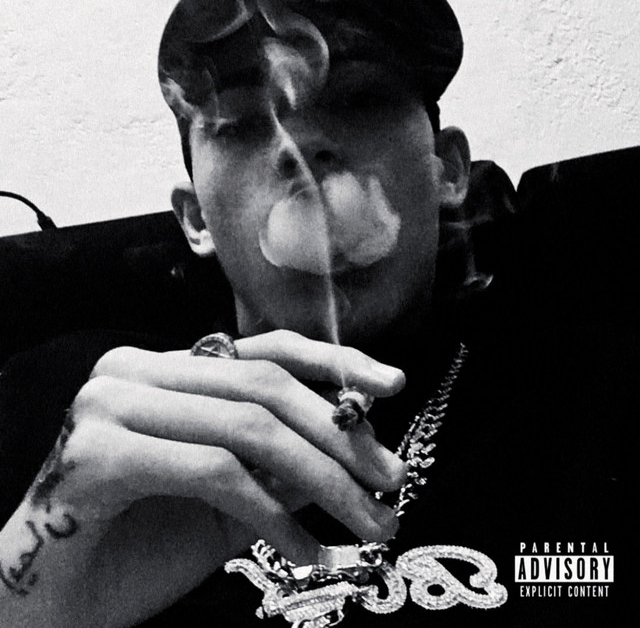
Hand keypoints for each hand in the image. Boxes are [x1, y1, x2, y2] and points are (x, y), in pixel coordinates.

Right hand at [5, 330, 406, 624]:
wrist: (59, 603)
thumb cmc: (144, 545)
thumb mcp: (233, 496)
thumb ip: (283, 462)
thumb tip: (359, 441)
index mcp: (168, 368)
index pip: (263, 350)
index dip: (333, 362)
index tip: (392, 385)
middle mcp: (137, 369)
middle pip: (264, 386)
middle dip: (340, 436)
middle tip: (392, 482)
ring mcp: (112, 404)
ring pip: (247, 428)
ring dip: (323, 480)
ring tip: (370, 525)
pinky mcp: (98, 452)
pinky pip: (214, 473)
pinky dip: (272, 515)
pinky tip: (307, 553)